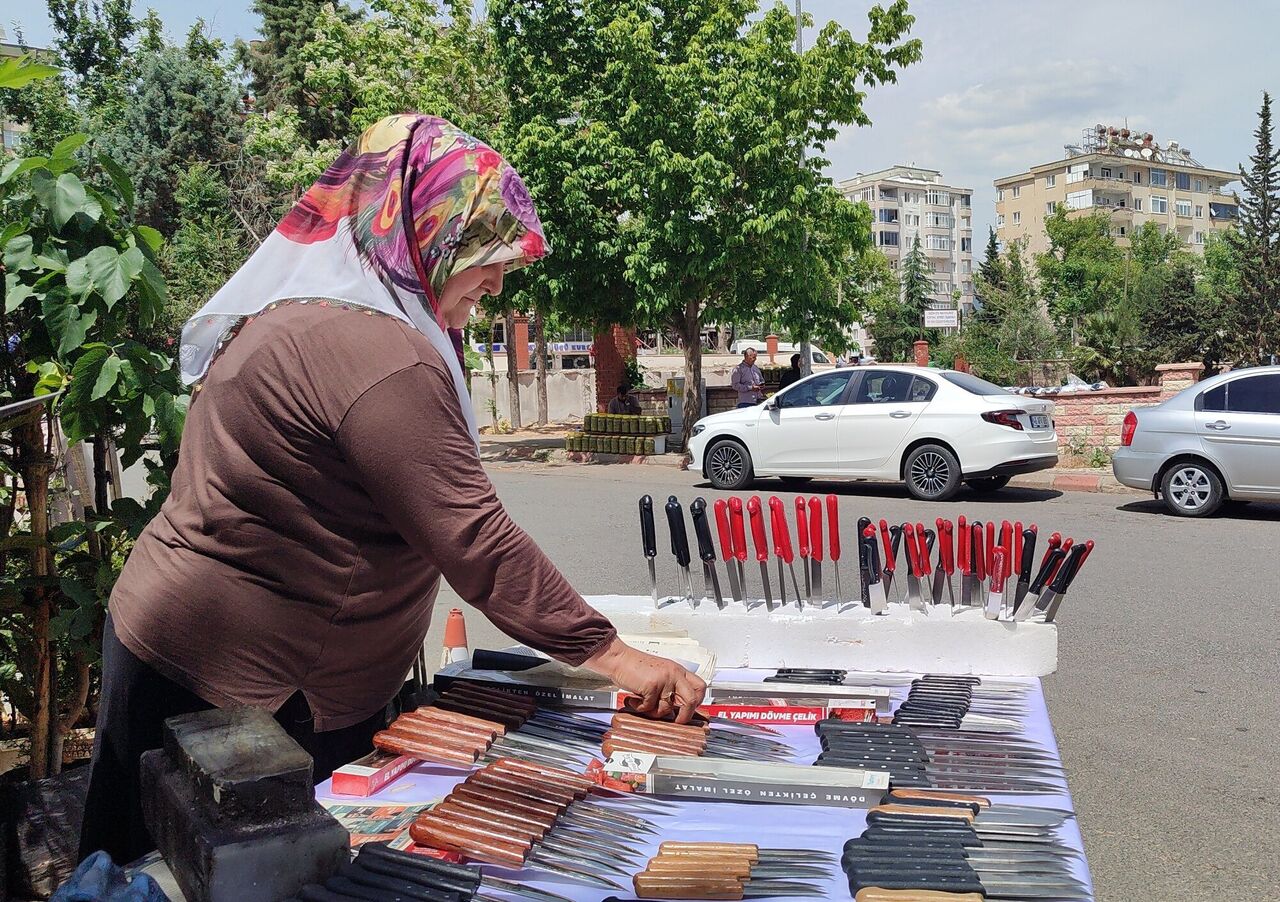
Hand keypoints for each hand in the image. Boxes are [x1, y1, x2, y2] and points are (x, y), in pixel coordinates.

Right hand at [586, 637, 706, 722]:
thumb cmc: (636, 667)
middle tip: (677, 721)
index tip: (689, 709)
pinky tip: (634, 699)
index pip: (700, 687)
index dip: (698, 701)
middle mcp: (674, 674)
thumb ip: (671, 686)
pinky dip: (639, 707)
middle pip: (692, 700)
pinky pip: (649, 707)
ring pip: (666, 708)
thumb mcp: (660, 673)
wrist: (619, 658)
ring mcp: (664, 680)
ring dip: (653, 712)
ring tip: (643, 703)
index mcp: (678, 671)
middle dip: (685, 716)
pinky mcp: (652, 686)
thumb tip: (678, 708)